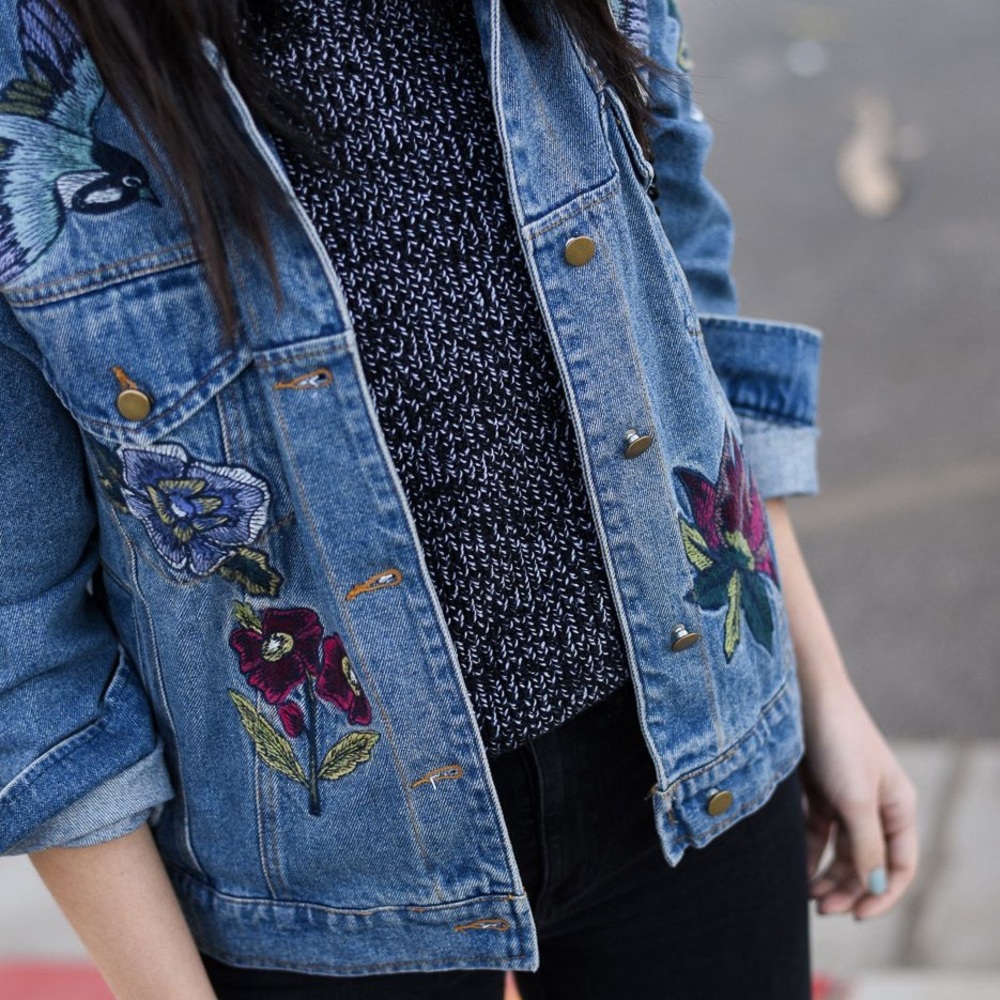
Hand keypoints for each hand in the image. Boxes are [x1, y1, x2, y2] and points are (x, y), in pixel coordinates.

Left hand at [798, 675, 919, 919]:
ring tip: (807, 896)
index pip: (900, 865)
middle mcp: (875, 804)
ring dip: (827, 876)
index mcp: (898, 806)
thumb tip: (876, 887)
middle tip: (821, 909)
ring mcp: (845, 797)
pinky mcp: (817, 789)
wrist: (800, 693)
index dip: (882, 894)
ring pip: (841, 850)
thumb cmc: (836, 740)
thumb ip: (866, 845)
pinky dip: (809, 853)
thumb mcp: (854, 798)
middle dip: (848, 889)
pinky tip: (794, 870)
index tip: (855, 915)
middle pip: (868, 862)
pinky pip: (817, 832)